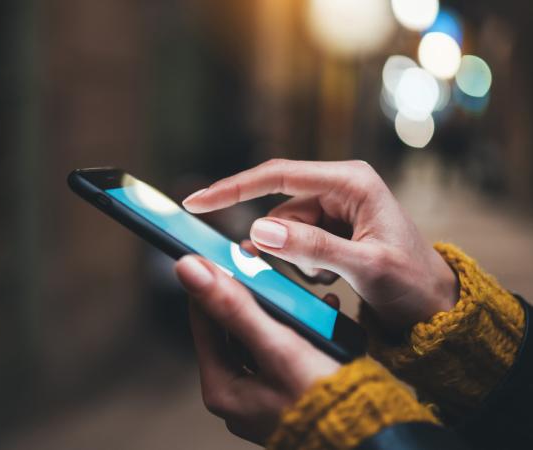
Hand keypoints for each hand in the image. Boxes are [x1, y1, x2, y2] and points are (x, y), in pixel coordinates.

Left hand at [175, 255, 339, 444]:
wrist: (371, 439)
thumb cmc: (325, 401)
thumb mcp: (276, 346)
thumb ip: (233, 306)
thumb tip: (188, 269)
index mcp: (222, 388)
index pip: (204, 319)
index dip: (214, 283)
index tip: (224, 254)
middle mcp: (236, 395)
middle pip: (233, 327)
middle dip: (255, 296)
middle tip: (267, 269)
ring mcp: (261, 397)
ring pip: (261, 337)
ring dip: (281, 311)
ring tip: (299, 290)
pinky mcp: (287, 395)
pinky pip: (284, 351)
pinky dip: (300, 331)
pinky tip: (323, 314)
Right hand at [183, 159, 458, 330]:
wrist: (434, 306)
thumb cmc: (412, 283)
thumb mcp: (365, 266)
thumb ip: (313, 247)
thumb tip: (258, 231)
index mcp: (351, 181)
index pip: (278, 176)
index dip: (234, 188)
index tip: (197, 201)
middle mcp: (339, 187)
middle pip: (279, 208)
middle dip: (282, 244)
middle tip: (312, 272)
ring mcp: (333, 207)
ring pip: (284, 230)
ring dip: (297, 259)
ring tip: (333, 277)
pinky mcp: (329, 227)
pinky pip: (294, 242)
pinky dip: (303, 264)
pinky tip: (331, 276)